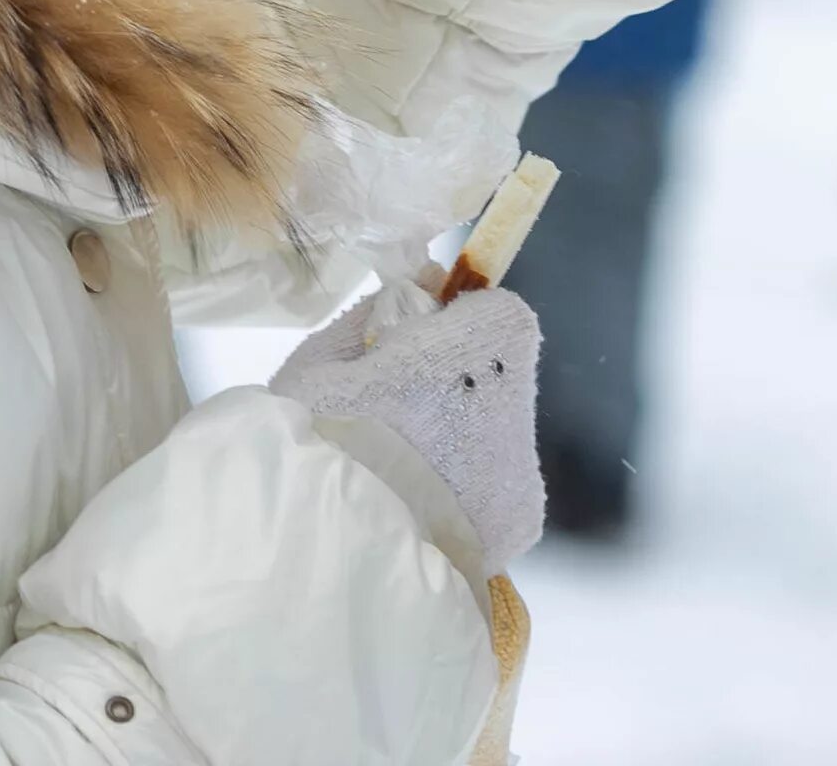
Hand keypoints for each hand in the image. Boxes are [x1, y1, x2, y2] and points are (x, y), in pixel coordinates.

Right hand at [270, 287, 543, 579]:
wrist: (326, 551)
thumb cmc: (314, 439)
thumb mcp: (326, 358)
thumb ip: (380, 314)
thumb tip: (417, 285)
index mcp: (484, 346)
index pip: (495, 312)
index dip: (452, 324)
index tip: (408, 346)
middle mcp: (519, 402)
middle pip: (496, 374)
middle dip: (453, 383)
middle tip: (391, 414)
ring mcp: (523, 470)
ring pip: (494, 432)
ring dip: (457, 438)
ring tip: (395, 471)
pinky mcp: (518, 524)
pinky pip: (493, 487)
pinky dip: (463, 490)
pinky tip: (415, 510)